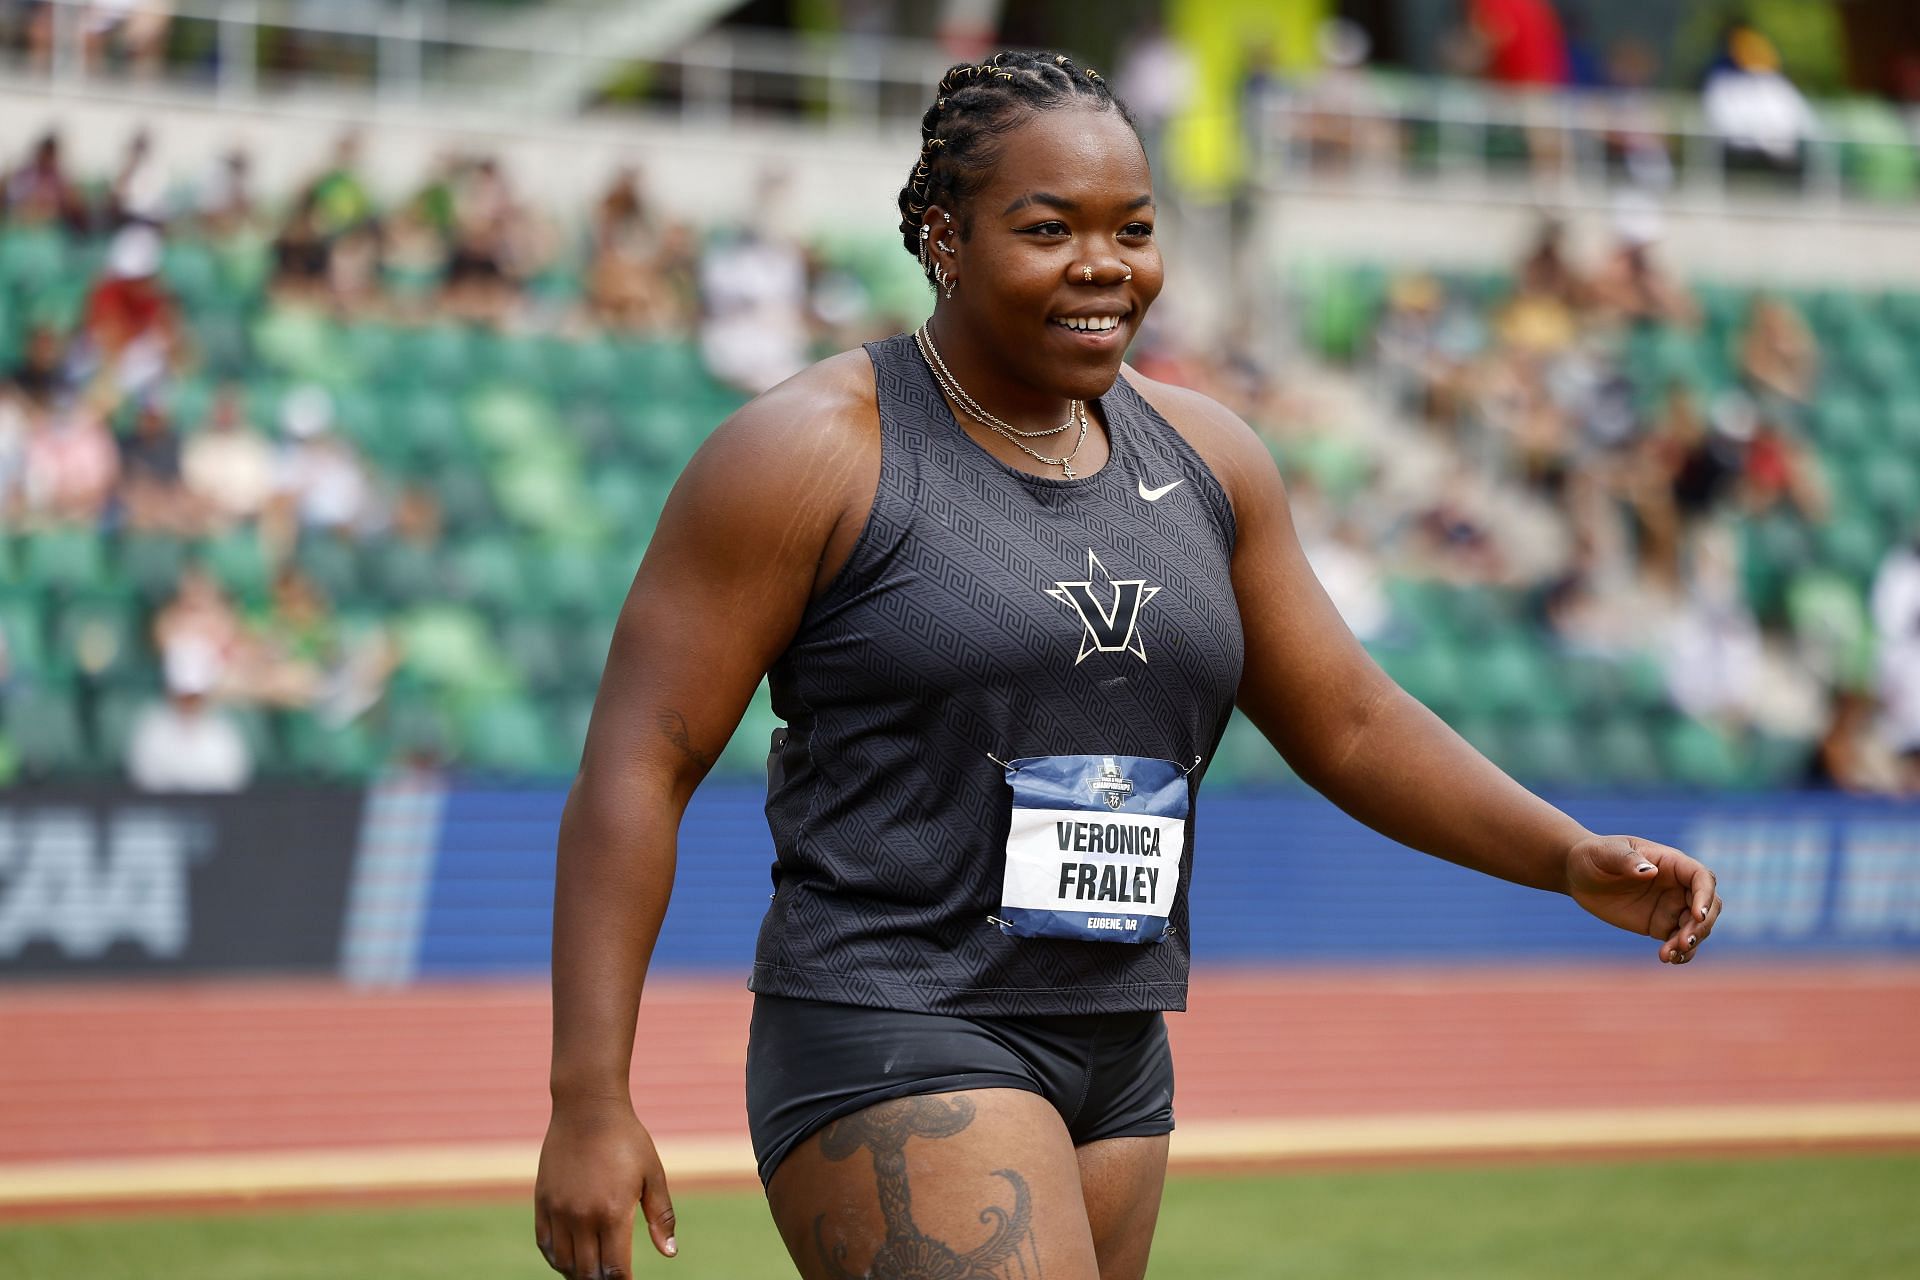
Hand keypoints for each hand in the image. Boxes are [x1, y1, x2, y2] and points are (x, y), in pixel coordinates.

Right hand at [535, 1096, 675, 1277]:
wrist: (587, 1108)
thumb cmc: (626, 1139)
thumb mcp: (653, 1174)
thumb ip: (661, 1216)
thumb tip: (670, 1253)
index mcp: (613, 1212)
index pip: (614, 1270)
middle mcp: (582, 1217)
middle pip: (588, 1273)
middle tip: (613, 1278)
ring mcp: (559, 1210)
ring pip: (564, 1263)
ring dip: (579, 1274)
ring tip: (593, 1273)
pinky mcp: (543, 1202)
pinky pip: (545, 1244)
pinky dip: (556, 1259)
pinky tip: (569, 1260)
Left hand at [1565, 834, 1721, 964]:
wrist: (1578, 874)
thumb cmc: (1593, 855)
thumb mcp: (1605, 853)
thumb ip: (1627, 860)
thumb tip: (1650, 871)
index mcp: (1671, 862)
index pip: (1702, 877)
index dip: (1705, 896)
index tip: (1697, 915)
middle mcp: (1677, 885)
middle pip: (1708, 906)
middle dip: (1701, 926)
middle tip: (1682, 942)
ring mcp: (1671, 906)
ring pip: (1697, 927)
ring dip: (1690, 942)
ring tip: (1668, 954)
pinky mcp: (1660, 925)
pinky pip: (1679, 941)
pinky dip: (1680, 952)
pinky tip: (1668, 959)